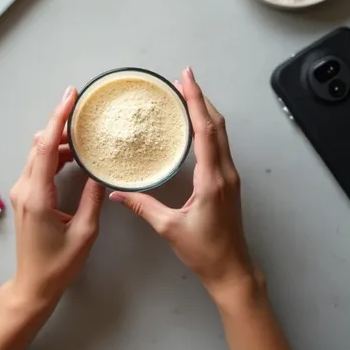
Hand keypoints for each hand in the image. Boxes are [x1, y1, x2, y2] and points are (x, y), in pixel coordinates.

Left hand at [8, 87, 104, 317]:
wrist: (33, 286)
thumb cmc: (58, 265)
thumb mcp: (84, 233)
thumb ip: (92, 199)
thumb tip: (100, 172)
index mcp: (38, 195)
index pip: (45, 147)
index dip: (58, 118)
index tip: (70, 96)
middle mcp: (25, 188)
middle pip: (40, 144)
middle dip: (61, 124)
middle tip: (84, 112)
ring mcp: (22, 191)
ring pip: (38, 153)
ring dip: (59, 140)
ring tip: (84, 135)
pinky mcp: (26, 195)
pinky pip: (38, 165)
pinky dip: (55, 154)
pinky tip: (74, 155)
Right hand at [110, 68, 258, 302]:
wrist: (232, 271)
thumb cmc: (204, 251)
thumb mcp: (169, 228)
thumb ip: (142, 206)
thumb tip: (116, 192)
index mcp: (212, 179)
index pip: (205, 130)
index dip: (195, 101)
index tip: (186, 78)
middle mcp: (224, 171)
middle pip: (216, 125)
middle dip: (200, 98)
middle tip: (182, 80)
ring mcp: (229, 175)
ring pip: (220, 133)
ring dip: (205, 111)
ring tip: (186, 96)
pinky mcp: (228, 181)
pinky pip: (219, 145)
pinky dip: (207, 127)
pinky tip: (194, 126)